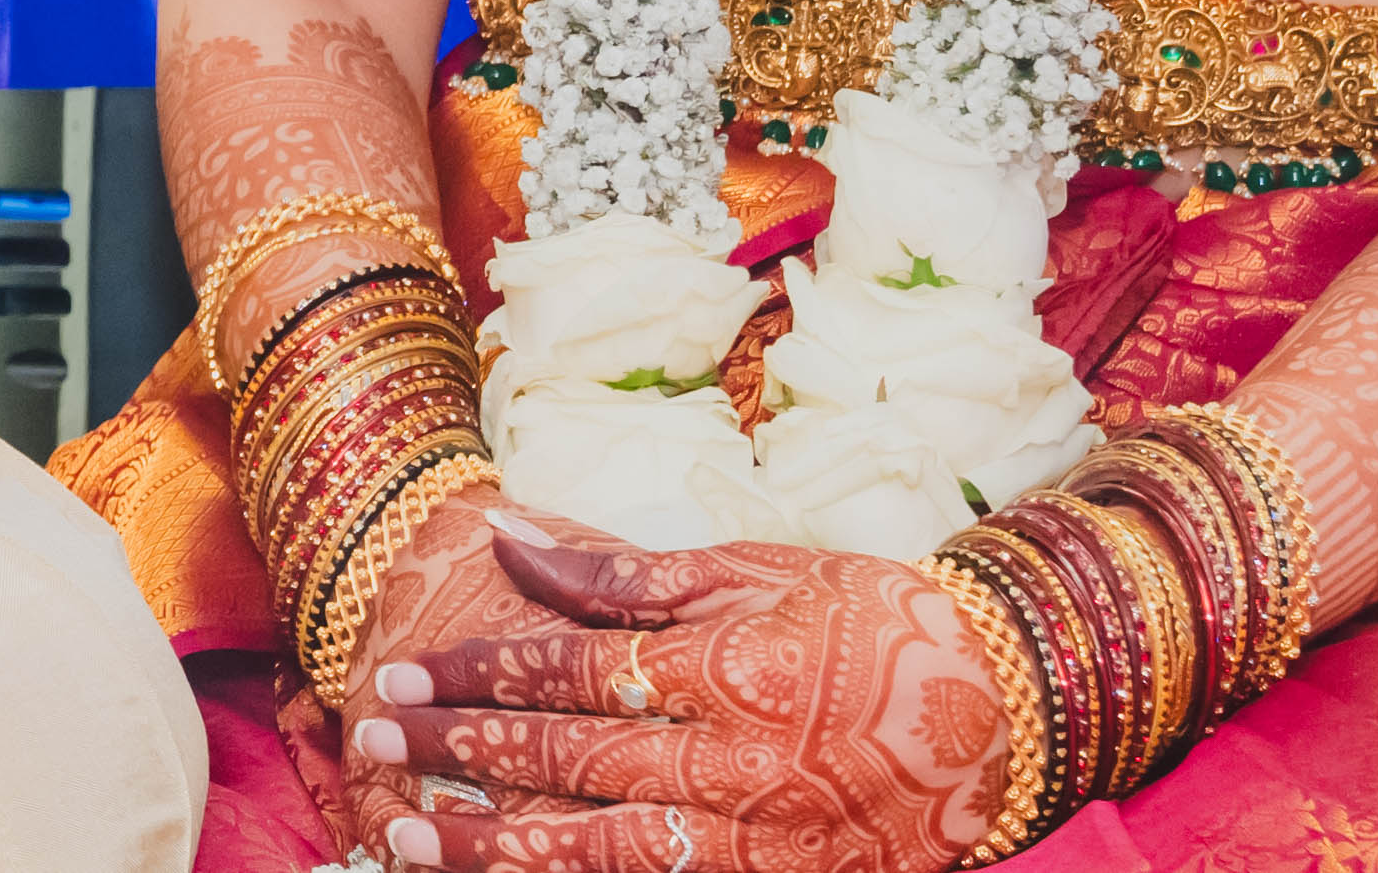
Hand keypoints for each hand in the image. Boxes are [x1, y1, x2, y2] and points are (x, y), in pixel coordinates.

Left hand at [348, 502, 1019, 872]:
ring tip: (406, 840)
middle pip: (567, 766)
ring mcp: (757, 846)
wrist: (1004, 713)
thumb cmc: (872, 623)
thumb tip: (511, 537)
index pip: (570, 673)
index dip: (477, 674)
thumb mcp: (754, 570)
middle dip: (457, 756)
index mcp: (726, 670)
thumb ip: (624, 571)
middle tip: (373, 739)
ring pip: (598, 856)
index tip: (402, 673)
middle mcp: (734, 765)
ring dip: (494, 853)